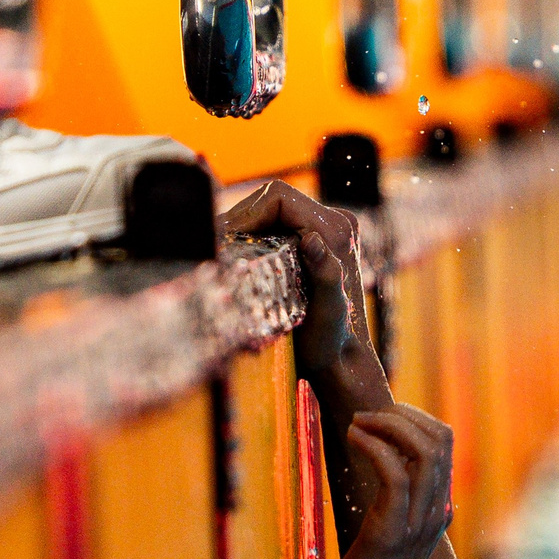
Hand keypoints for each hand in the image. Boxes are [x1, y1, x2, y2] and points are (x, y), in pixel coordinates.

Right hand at [218, 181, 393, 415]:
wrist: (341, 360)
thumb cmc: (331, 341)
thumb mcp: (328, 310)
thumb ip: (325, 273)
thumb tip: (312, 239)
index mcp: (337, 230)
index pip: (279, 197)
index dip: (246, 212)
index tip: (225, 238)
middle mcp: (335, 223)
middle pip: (272, 200)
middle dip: (242, 220)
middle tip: (216, 247)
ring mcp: (325, 231)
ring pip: (271, 213)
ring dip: (246, 229)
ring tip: (224, 253)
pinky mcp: (315, 243)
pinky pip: (275, 226)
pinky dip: (254, 237)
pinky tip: (240, 258)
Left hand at [314, 406, 455, 558]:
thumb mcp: (386, 533)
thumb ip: (391, 504)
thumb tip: (375, 469)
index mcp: (439, 510)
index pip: (444, 443)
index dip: (412, 418)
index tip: (377, 419)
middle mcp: (437, 513)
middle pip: (440, 439)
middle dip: (400, 415)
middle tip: (365, 417)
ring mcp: (418, 523)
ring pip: (424, 450)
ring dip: (386, 425)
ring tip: (355, 425)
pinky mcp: (391, 532)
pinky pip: (393, 472)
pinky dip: (372, 445)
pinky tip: (350, 440)